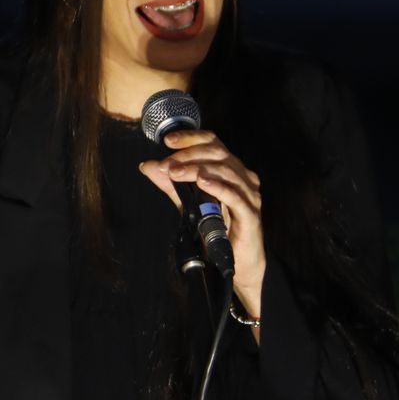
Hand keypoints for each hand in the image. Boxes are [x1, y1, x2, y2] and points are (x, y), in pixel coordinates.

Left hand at [139, 131, 265, 316]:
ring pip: (225, 171)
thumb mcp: (189, 202)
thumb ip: (171, 183)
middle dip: (189, 155)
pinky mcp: (251, 213)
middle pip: (218, 153)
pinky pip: (234, 195)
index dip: (191, 137)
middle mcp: (244, 176)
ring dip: (197, 169)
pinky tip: (201, 182)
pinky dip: (217, 186)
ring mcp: (250, 194)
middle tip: (167, 164)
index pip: (213, 142)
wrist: (237, 262)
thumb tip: (148, 166)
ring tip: (176, 173)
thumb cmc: (217, 229)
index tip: (168, 141)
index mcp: (232, 168)